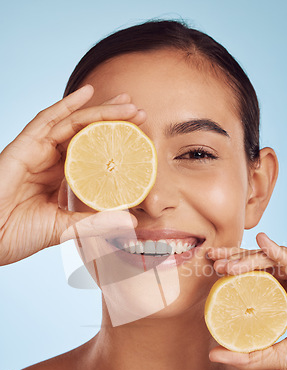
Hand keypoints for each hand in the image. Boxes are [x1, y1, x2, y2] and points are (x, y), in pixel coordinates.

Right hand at [0, 85, 141, 264]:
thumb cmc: (20, 234)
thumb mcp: (66, 227)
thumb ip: (96, 222)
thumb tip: (131, 220)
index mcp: (61, 178)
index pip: (93, 154)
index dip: (114, 144)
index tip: (139, 139)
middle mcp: (51, 161)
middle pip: (86, 133)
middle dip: (113, 121)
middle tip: (140, 113)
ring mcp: (38, 151)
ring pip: (73, 123)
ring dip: (101, 111)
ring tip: (128, 104)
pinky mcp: (24, 146)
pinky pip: (47, 119)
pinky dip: (67, 105)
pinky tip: (87, 93)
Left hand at [207, 233, 286, 369]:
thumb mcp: (279, 357)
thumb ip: (249, 355)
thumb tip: (212, 354)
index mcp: (284, 300)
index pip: (255, 277)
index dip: (233, 269)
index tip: (210, 268)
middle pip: (262, 264)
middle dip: (235, 257)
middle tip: (212, 259)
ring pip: (276, 261)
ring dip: (250, 258)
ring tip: (227, 264)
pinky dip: (281, 252)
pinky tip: (263, 242)